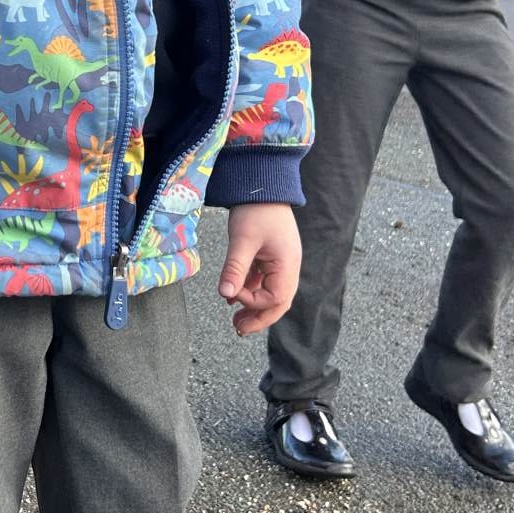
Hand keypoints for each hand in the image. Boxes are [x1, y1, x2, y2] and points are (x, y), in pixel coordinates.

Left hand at [218, 203, 300, 336]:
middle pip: (278, 302)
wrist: (261, 183)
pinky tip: (233, 295)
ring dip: (254, 307)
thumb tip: (225, 295)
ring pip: (271, 293)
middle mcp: (289, 266)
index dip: (255, 303)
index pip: (276, 298)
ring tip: (236, 320)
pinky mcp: (272, 257)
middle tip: (238, 329)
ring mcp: (281, 262)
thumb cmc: (256, 209)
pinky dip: (250, 290)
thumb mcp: (242, 240)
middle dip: (259, 317)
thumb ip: (235, 268)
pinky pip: (264, 281)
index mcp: (287, 264)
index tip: (234, 294)